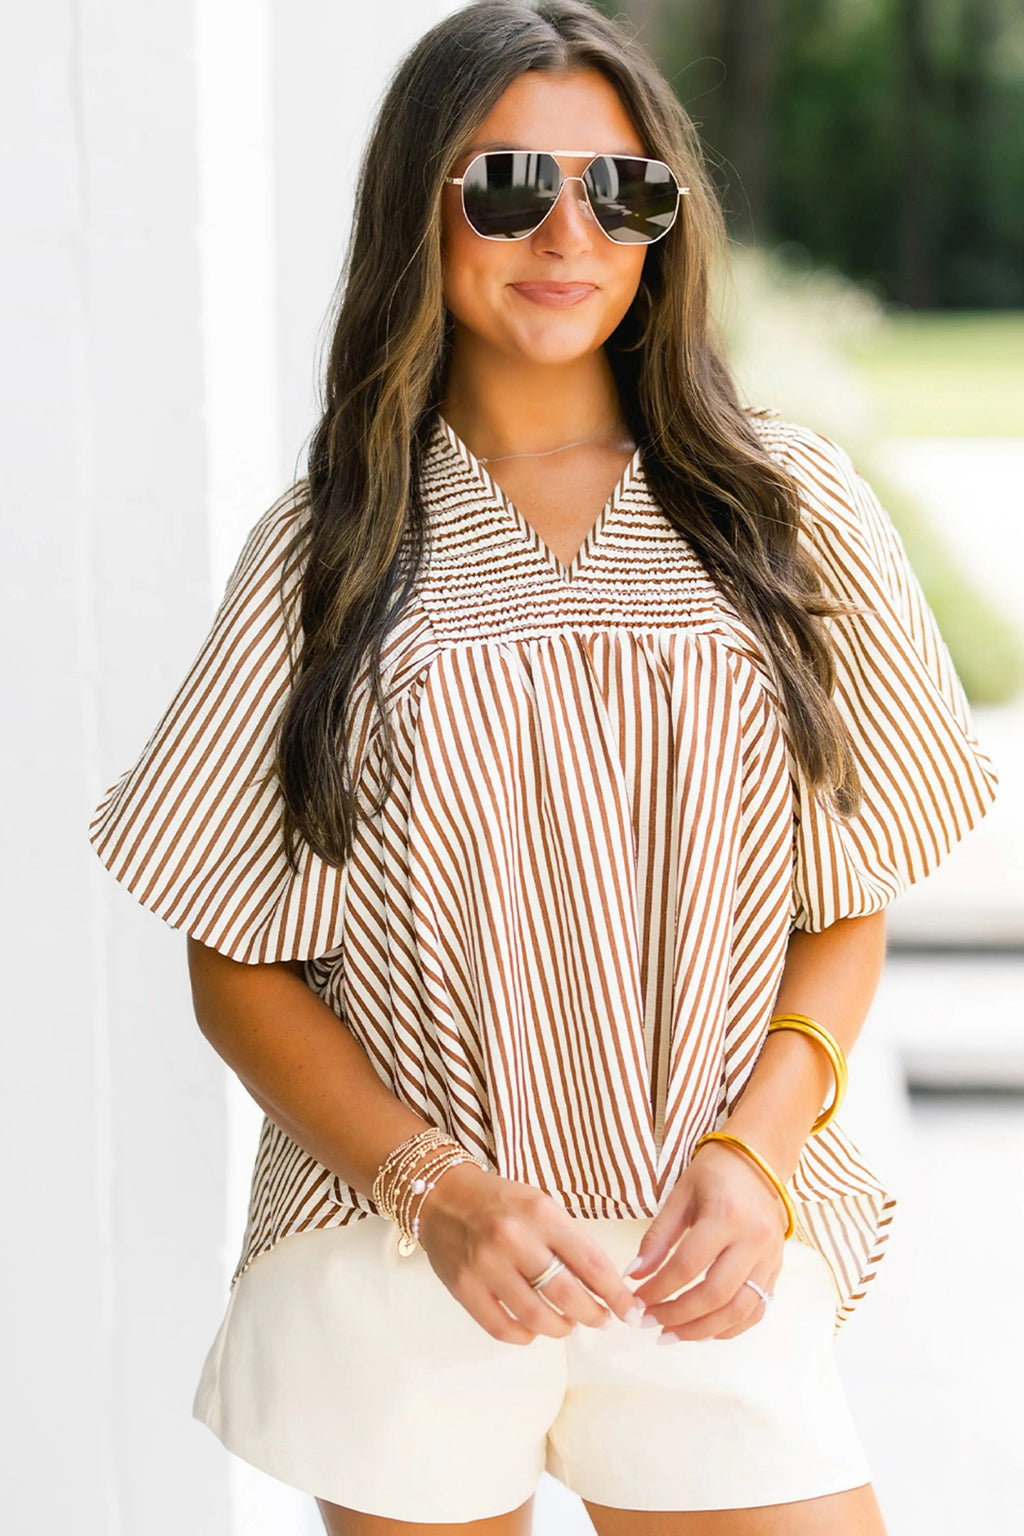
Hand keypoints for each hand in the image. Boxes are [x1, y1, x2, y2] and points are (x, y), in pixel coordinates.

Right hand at [415, 1161, 643, 1344]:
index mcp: (541, 1212)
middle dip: (592, 1315)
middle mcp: (514, 1237)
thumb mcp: (540, 1205)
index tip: (628, 1310)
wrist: (442, 1194)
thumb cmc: (499, 1201)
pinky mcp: (463, 1286)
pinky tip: (532, 1329)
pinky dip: (524, 1335)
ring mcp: (486, 1264)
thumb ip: (567, 1241)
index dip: (615, 1293)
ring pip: (536, 1317)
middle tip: (599, 1319)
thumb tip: (602, 1286)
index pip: (591, 1262)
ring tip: (566, 1323)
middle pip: (567, 1295)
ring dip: (560, 1328)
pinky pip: (501, 1327)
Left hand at [623, 1139, 787, 1340]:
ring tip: (671, 1335)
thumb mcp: (680, 1196)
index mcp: (726, 1216)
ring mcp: (770, 1258)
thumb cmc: (714, 1175)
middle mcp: (754, 1241)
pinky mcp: (776, 1269)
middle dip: (678, 1316)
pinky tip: (702, 1330)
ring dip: (702, 1330)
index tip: (635, 1301)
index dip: (658, 1289)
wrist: (758, 1162)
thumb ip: (657, 1237)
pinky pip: (756, 1310)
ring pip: (739, 1310)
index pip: (687, 1266)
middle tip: (650, 1323)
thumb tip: (634, 1276)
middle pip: (715, 1295)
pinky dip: (729, 1327)